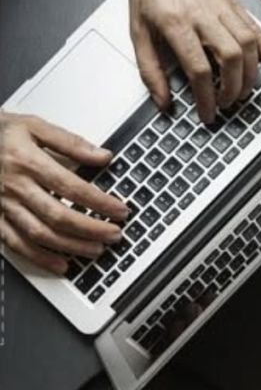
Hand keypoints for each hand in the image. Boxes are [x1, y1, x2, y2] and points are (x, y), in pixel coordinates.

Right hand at [0, 112, 126, 273]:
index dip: (99, 202)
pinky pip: (16, 243)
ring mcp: (3, 204)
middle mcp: (15, 185)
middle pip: (58, 215)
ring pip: (40, 233)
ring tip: (95, 250)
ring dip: (71, 246)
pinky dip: (40, 257)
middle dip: (91, 229)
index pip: (71, 187)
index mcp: (27, 160)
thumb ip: (70, 142)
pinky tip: (60, 264)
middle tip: (113, 234)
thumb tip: (103, 156)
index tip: (119, 210)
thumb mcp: (33, 126)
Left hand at [127, 0, 260, 123]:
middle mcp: (202, 13)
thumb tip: (164, 102)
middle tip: (226, 104)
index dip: (206, 97)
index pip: (199, 68)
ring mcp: (222, 6)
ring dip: (250, 75)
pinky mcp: (234, 2)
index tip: (207, 113)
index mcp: (175, 22)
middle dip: (232, 88)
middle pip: (230, 57)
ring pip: (248, 45)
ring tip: (243, 92)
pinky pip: (257, 29)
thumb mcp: (137, 32)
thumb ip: (150, 71)